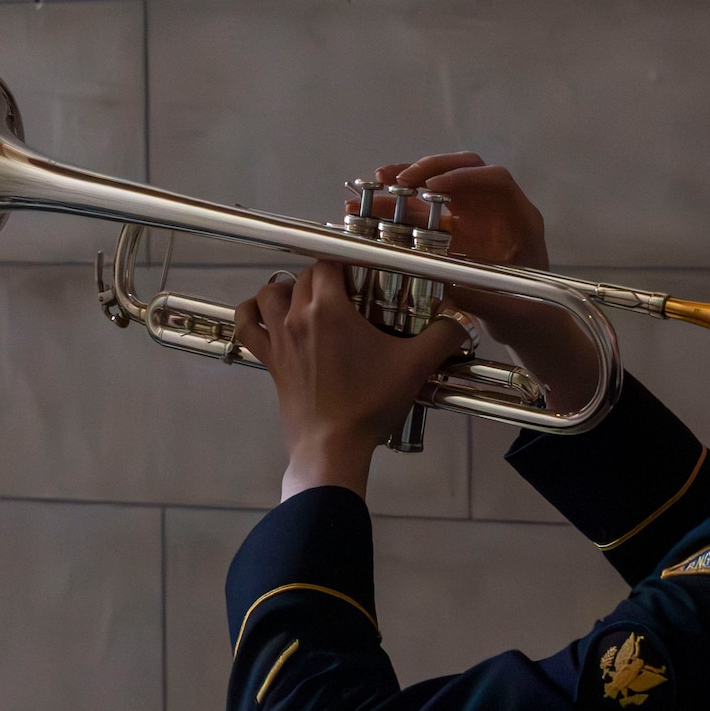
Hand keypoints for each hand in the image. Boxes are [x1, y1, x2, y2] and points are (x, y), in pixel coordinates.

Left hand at [234, 262, 467, 501]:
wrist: (331, 448)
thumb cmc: (369, 405)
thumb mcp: (414, 367)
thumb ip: (443, 338)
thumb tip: (462, 323)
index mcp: (329, 309)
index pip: (330, 263)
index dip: (347, 262)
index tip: (364, 272)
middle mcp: (297, 316)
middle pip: (305, 276)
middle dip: (327, 277)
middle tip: (352, 292)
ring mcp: (278, 339)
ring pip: (270, 293)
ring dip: (287, 287)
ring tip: (308, 297)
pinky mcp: (269, 361)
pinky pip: (247, 326)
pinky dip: (251, 312)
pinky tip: (264, 312)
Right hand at [364, 153, 597, 412]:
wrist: (526, 325)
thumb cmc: (525, 314)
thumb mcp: (502, 306)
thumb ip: (475, 292)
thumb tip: (437, 277)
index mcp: (520, 219)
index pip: (496, 180)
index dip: (465, 177)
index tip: (434, 186)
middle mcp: (497, 209)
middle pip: (465, 170)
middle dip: (430, 169)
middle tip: (398, 179)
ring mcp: (475, 216)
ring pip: (441, 184)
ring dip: (409, 180)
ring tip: (377, 180)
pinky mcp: (454, 229)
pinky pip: (427, 208)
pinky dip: (401, 204)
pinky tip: (371, 204)